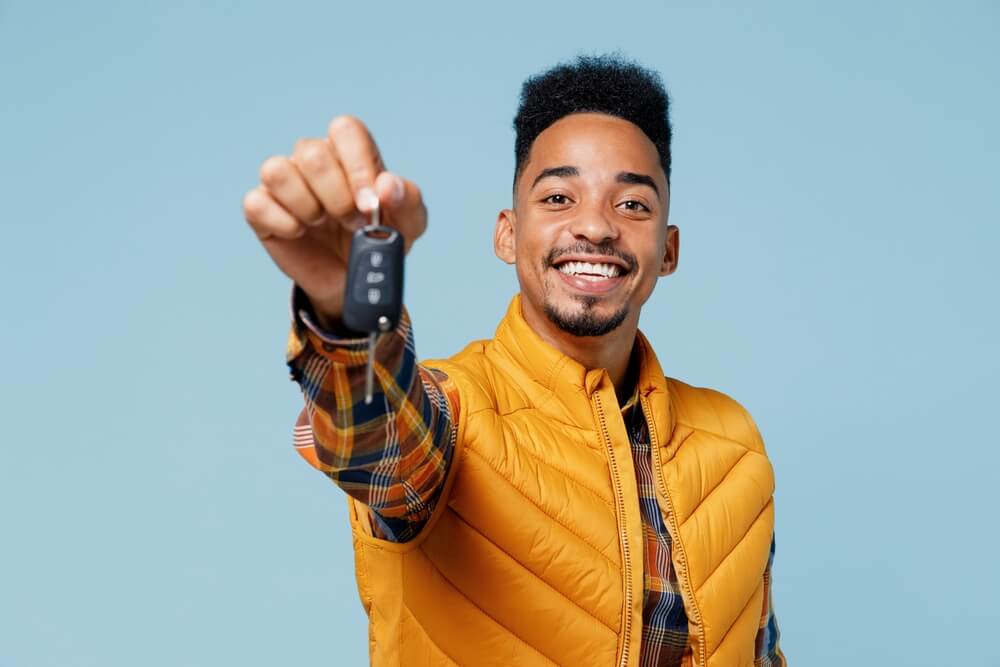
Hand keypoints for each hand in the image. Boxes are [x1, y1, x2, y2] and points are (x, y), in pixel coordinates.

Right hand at [243, 116, 426, 327]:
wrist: (355, 278)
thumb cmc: (378, 239)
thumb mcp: (409, 224)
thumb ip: (408, 199)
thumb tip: (387, 185)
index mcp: (348, 151)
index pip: (345, 129)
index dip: (358, 167)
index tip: (370, 205)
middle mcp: (312, 158)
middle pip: (312, 153)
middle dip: (337, 197)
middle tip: (352, 223)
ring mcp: (284, 181)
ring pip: (277, 170)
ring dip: (306, 206)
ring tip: (321, 224)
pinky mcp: (260, 208)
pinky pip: (256, 202)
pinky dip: (282, 222)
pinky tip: (299, 233)